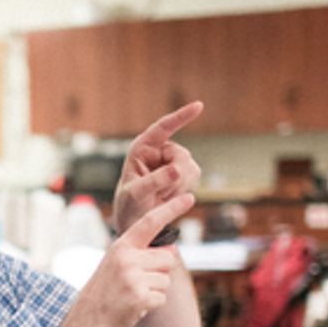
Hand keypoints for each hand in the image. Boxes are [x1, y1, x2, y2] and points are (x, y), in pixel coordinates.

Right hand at [67, 197, 186, 326]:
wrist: (86, 323)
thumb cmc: (104, 293)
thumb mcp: (116, 265)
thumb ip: (140, 255)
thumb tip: (172, 251)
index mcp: (121, 247)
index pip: (150, 222)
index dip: (171, 209)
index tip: (189, 197)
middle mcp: (127, 258)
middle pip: (167, 258)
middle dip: (158, 273)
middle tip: (135, 284)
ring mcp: (133, 278)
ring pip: (166, 280)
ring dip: (154, 291)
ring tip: (131, 296)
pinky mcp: (140, 297)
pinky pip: (162, 298)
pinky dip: (151, 306)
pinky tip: (133, 307)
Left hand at [112, 101, 203, 234]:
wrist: (136, 221)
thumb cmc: (129, 204)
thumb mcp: (136, 193)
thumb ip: (155, 181)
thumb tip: (177, 169)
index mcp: (142, 148)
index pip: (163, 127)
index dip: (181, 116)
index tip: (199, 106)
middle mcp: (158, 150)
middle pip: (182, 154)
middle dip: (175, 175)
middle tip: (160, 191)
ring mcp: (172, 161)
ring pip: (190, 166)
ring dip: (179, 185)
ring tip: (161, 194)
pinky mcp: (183, 172)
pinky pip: (195, 176)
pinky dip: (184, 188)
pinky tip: (170, 195)